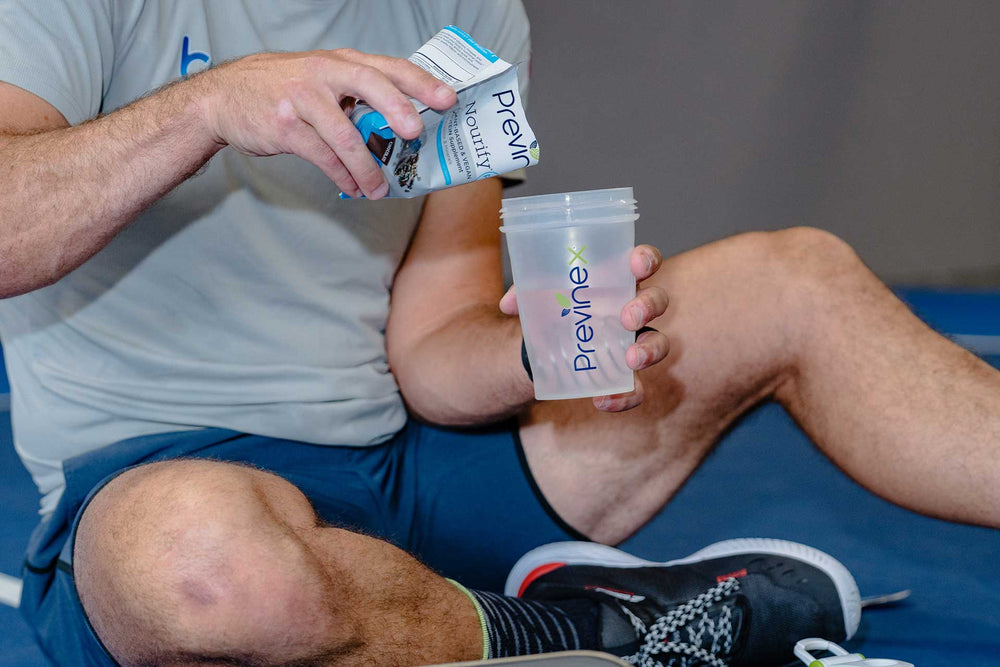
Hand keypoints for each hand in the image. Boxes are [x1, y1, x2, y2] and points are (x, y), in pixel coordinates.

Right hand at [195, 49, 456, 198]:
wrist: (224, 99)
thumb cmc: (283, 90)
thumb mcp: (321, 80)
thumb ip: (357, 96)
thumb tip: (404, 128)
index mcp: (340, 62)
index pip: (388, 67)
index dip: (421, 82)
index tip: (448, 99)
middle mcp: (323, 73)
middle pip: (369, 84)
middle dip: (397, 108)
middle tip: (416, 133)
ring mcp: (303, 99)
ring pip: (345, 134)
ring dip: (367, 167)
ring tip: (379, 189)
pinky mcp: (286, 126)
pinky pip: (323, 156)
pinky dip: (342, 176)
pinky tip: (353, 188)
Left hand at [499, 244, 669, 411]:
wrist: (545, 346)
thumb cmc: (552, 308)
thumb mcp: (536, 296)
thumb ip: (523, 293)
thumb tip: (508, 304)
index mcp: (616, 279)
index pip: (643, 261)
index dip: (646, 259)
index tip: (636, 266)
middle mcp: (632, 307)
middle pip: (657, 300)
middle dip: (647, 306)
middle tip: (627, 318)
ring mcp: (634, 341)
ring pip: (658, 342)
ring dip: (650, 350)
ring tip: (631, 359)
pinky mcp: (625, 374)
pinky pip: (636, 387)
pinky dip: (624, 397)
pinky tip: (602, 401)